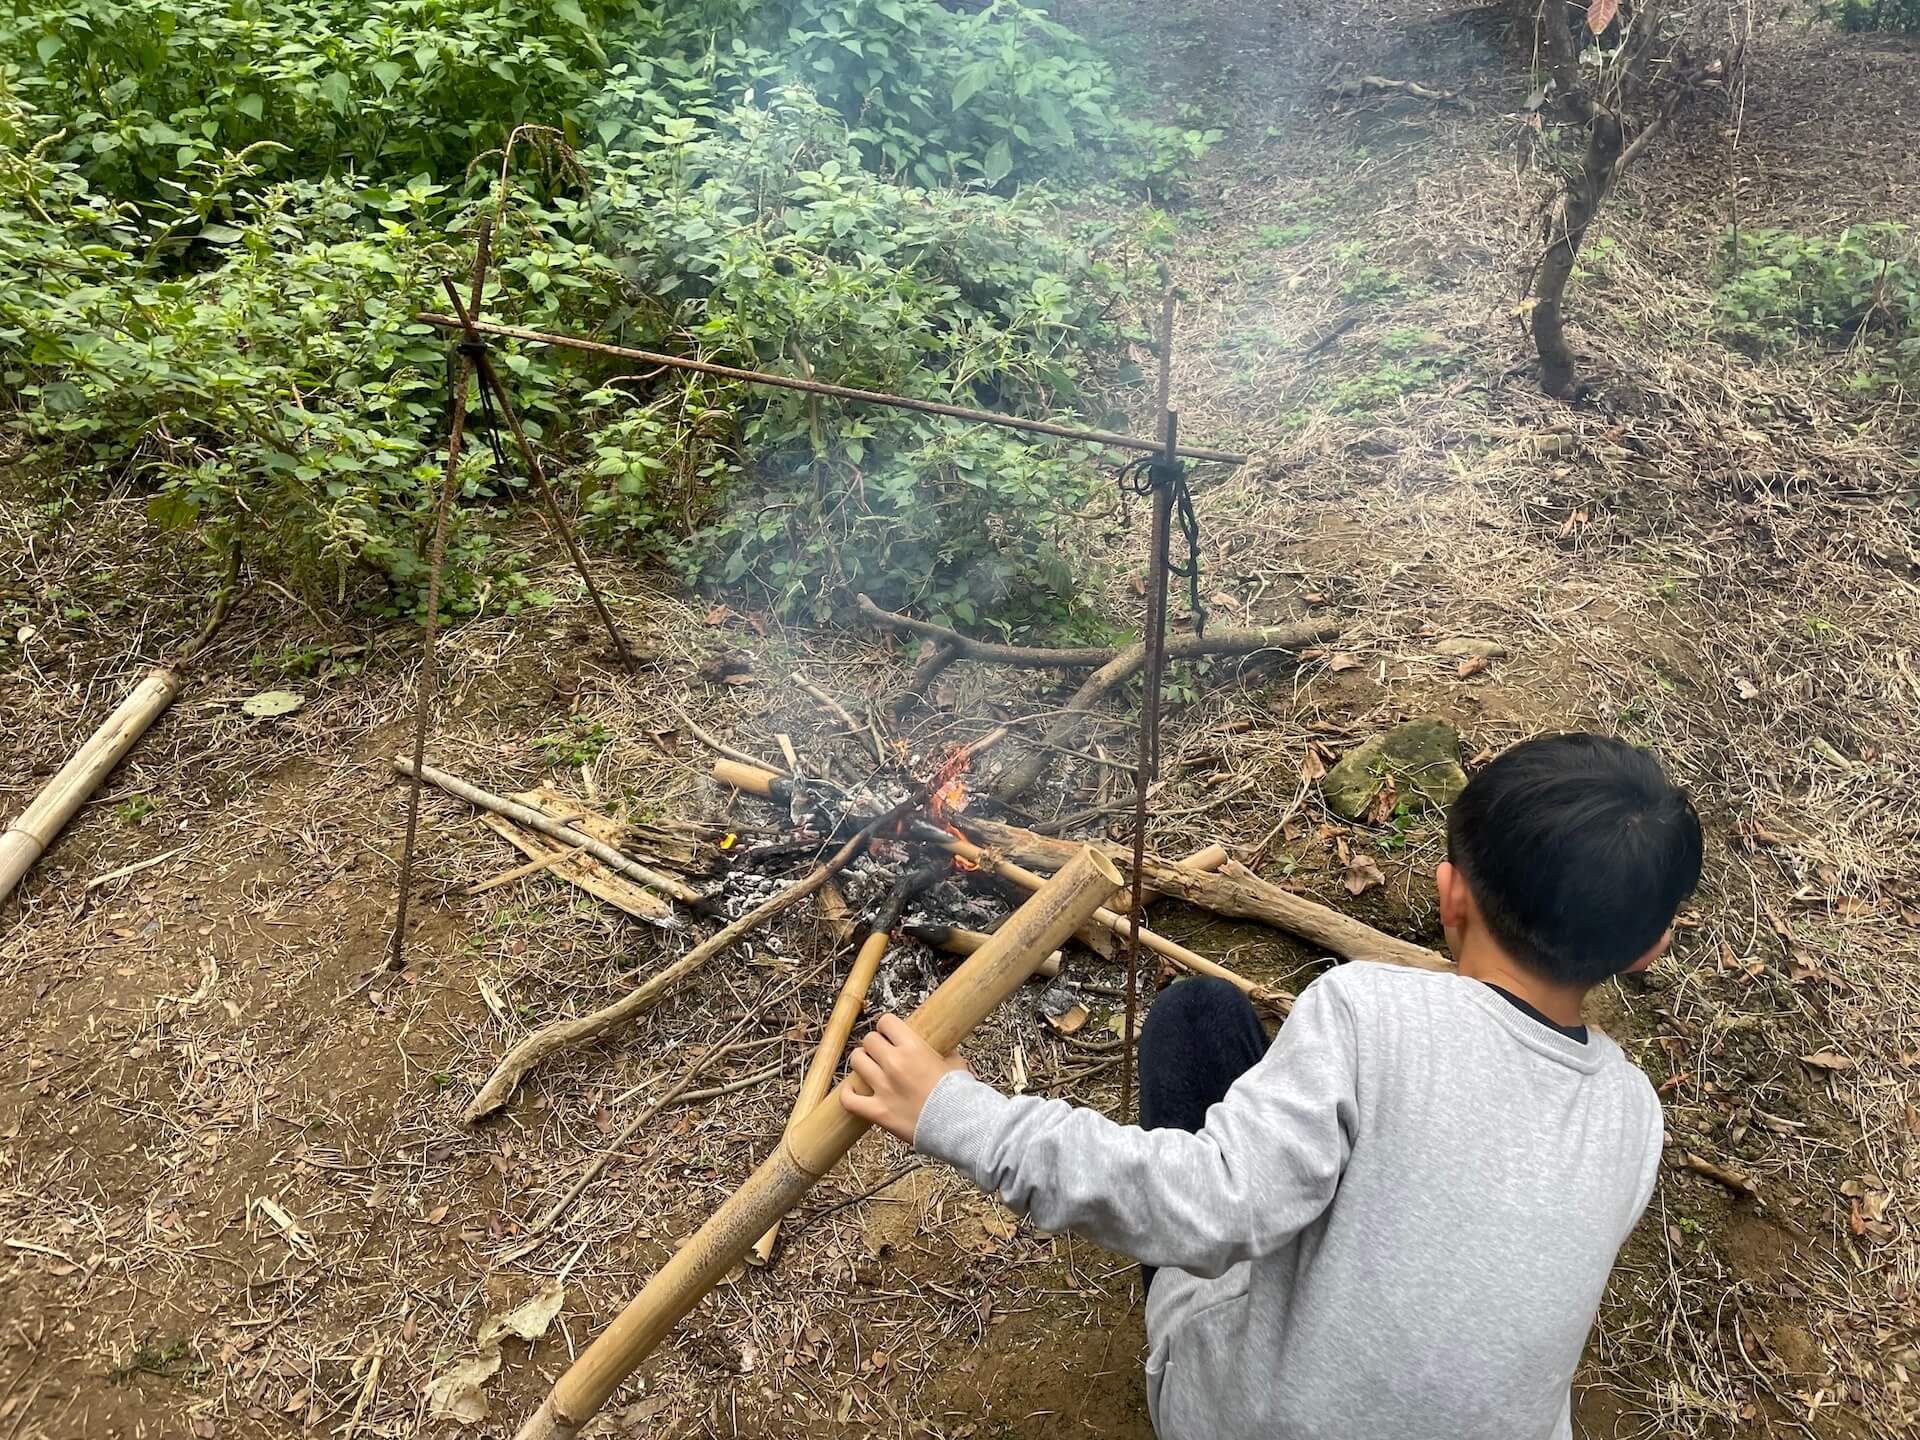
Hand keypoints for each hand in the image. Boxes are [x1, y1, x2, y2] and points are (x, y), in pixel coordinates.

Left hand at [840, 1013, 968, 1142]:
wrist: (959, 1126)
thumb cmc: (960, 1095)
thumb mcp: (956, 1064)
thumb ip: (944, 1052)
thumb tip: (941, 1048)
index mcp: (913, 1048)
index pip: (886, 1022)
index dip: (887, 1027)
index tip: (890, 1033)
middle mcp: (894, 1064)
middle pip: (869, 1040)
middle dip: (875, 1044)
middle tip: (882, 1052)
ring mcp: (883, 1088)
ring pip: (857, 1062)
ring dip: (862, 1062)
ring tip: (869, 1067)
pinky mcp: (878, 1111)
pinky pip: (850, 1100)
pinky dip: (848, 1094)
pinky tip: (853, 1091)